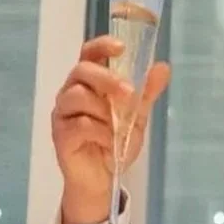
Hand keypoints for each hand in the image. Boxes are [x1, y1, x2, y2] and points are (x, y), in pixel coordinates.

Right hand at [53, 36, 169, 223]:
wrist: (103, 178)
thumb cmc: (116, 142)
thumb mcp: (137, 116)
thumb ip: (146, 92)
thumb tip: (163, 67)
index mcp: (90, 82)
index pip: (89, 54)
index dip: (102, 46)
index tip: (120, 47)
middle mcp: (72, 92)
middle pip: (81, 71)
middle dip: (106, 78)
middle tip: (128, 93)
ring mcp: (63, 113)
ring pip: (77, 96)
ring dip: (103, 109)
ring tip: (117, 126)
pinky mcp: (60, 135)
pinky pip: (78, 124)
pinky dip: (99, 132)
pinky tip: (109, 141)